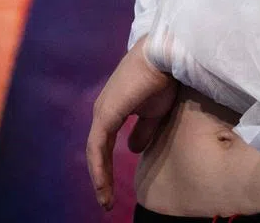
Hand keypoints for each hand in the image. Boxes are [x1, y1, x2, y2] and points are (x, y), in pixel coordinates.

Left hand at [86, 38, 178, 210]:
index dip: (107, 166)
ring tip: (104, 200)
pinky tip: (102, 184)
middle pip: (97, 150)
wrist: (164, 57)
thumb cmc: (163, 80)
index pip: (105, 144)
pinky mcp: (106, 114)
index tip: (112, 190)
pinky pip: (97, 146)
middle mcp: (103, 110)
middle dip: (101, 177)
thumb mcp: (155, 113)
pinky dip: (99, 167)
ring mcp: (102, 111)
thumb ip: (143, 131)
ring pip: (95, 151)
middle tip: (106, 201)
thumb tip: (134, 149)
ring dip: (99, 177)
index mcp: (113, 109)